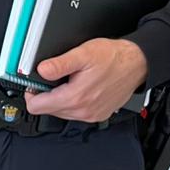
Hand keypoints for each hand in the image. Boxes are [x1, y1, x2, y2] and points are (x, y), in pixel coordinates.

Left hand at [23, 38, 147, 122]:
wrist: (137, 63)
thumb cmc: (113, 57)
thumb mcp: (83, 54)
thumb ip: (59, 64)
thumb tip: (41, 70)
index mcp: (76, 97)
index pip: (36, 107)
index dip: (31, 93)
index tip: (34, 83)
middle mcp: (83, 111)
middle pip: (47, 110)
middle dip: (46, 95)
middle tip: (54, 79)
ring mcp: (92, 115)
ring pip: (60, 112)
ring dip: (59, 98)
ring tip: (69, 82)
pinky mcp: (98, 114)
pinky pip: (75, 113)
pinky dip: (72, 102)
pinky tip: (79, 88)